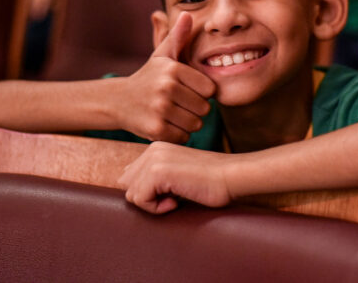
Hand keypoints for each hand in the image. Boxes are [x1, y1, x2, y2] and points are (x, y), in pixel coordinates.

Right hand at [116, 12, 215, 142]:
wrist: (119, 101)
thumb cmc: (149, 77)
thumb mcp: (162, 55)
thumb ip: (178, 36)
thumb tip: (188, 14)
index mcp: (172, 69)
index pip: (210, 89)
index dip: (201, 92)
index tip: (187, 90)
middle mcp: (166, 88)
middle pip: (204, 109)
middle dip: (195, 109)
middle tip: (178, 104)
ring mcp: (159, 110)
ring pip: (195, 124)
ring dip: (187, 123)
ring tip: (172, 113)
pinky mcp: (155, 130)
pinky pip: (183, 137)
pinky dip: (177, 134)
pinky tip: (165, 124)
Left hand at [119, 141, 233, 213]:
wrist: (230, 176)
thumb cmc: (211, 181)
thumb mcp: (179, 174)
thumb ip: (156, 177)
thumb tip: (133, 192)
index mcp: (156, 148)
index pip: (130, 176)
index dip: (147, 191)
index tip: (172, 192)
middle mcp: (152, 150)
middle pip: (127, 185)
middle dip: (146, 197)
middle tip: (172, 197)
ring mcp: (154, 160)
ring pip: (132, 194)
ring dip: (153, 204)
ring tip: (176, 198)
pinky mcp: (157, 172)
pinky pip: (140, 200)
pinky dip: (157, 208)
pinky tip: (176, 201)